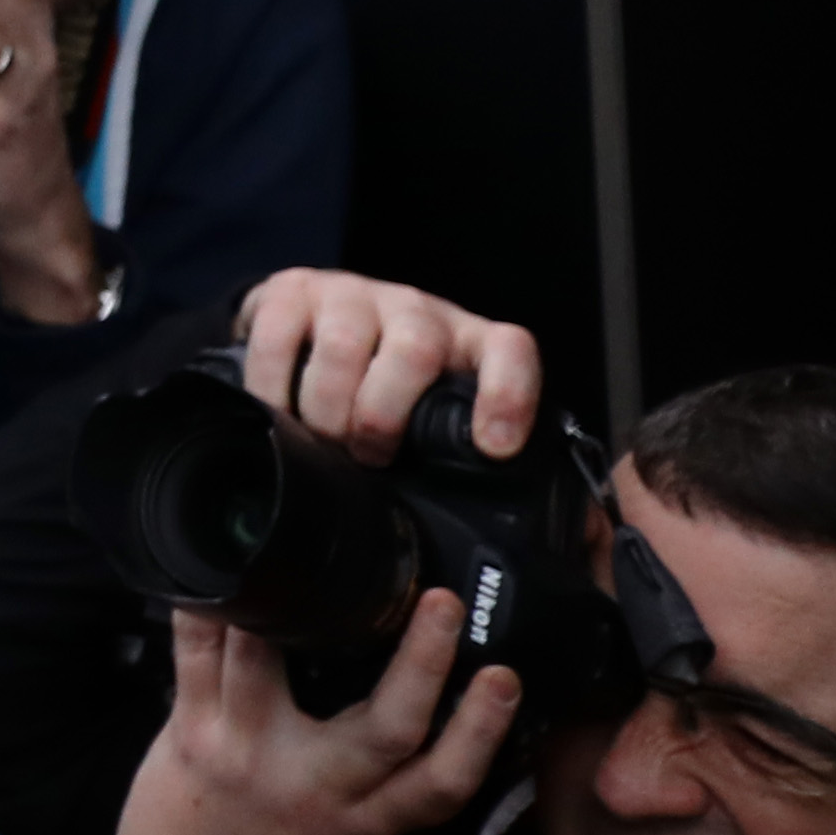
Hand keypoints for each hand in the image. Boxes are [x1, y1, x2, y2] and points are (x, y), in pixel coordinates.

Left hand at [106, 597, 521, 834]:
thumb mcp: (351, 834)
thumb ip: (380, 774)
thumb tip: (412, 691)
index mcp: (369, 817)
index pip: (442, 780)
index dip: (481, 730)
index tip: (503, 676)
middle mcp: (320, 789)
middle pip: (388, 726)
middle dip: (423, 664)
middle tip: (442, 602)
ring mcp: (254, 758)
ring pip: (274, 673)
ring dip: (282, 610)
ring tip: (297, 562)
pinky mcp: (192, 739)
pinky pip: (196, 658)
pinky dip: (203, 610)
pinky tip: (213, 574)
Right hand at [233, 269, 539, 461]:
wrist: (318, 321)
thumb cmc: (389, 387)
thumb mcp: (438, 418)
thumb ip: (475, 462)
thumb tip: (562, 543)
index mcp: (468, 344)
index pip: (509, 352)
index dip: (507, 395)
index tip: (493, 448)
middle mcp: (417, 311)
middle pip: (414, 350)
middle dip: (384, 415)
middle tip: (369, 457)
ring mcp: (355, 295)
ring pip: (344, 346)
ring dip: (327, 409)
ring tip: (321, 440)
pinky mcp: (295, 290)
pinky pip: (279, 336)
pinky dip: (272, 386)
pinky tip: (278, 412)